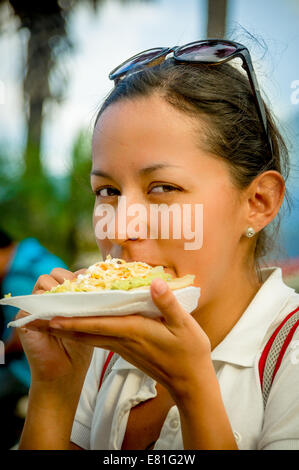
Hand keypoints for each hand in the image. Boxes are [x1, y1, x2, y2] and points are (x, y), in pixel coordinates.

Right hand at [15, 267, 92, 387]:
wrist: (66, 372)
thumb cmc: (80, 348)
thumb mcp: (88, 320)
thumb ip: (89, 301)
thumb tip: (99, 280)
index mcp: (66, 296)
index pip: (72, 274)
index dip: (81, 276)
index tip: (92, 283)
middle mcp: (50, 298)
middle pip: (56, 273)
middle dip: (68, 278)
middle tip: (79, 291)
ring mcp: (37, 305)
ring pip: (44, 281)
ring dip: (58, 288)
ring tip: (70, 301)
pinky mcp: (25, 317)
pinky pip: (33, 300)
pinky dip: (46, 303)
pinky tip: (58, 310)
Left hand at [46, 278, 210, 400]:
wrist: (190, 383)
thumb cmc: (190, 353)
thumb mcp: (186, 326)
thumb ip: (168, 304)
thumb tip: (155, 283)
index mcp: (135, 331)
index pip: (98, 324)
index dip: (75, 320)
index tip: (53, 317)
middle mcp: (124, 340)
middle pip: (88, 333)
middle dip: (65, 325)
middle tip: (43, 316)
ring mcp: (124, 349)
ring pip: (92, 338)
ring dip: (73, 330)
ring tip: (54, 320)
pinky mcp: (127, 352)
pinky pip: (101, 341)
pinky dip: (87, 333)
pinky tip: (83, 326)